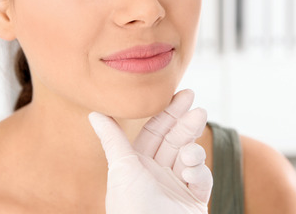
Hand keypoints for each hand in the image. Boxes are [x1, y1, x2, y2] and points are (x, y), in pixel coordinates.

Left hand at [88, 89, 212, 213]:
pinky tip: (190, 174)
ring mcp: (178, 186)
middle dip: (185, 123)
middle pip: (175, 139)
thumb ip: (112, 139)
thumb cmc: (132, 207)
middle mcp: (157, 173)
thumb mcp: (121, 169)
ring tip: (188, 155)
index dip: (168, 112)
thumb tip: (94, 111)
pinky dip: (198, 173)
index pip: (155, 131)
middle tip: (196, 107)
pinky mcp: (195, 200)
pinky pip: (202, 178)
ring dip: (192, 149)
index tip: (183, 93)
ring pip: (190, 155)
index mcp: (137, 164)